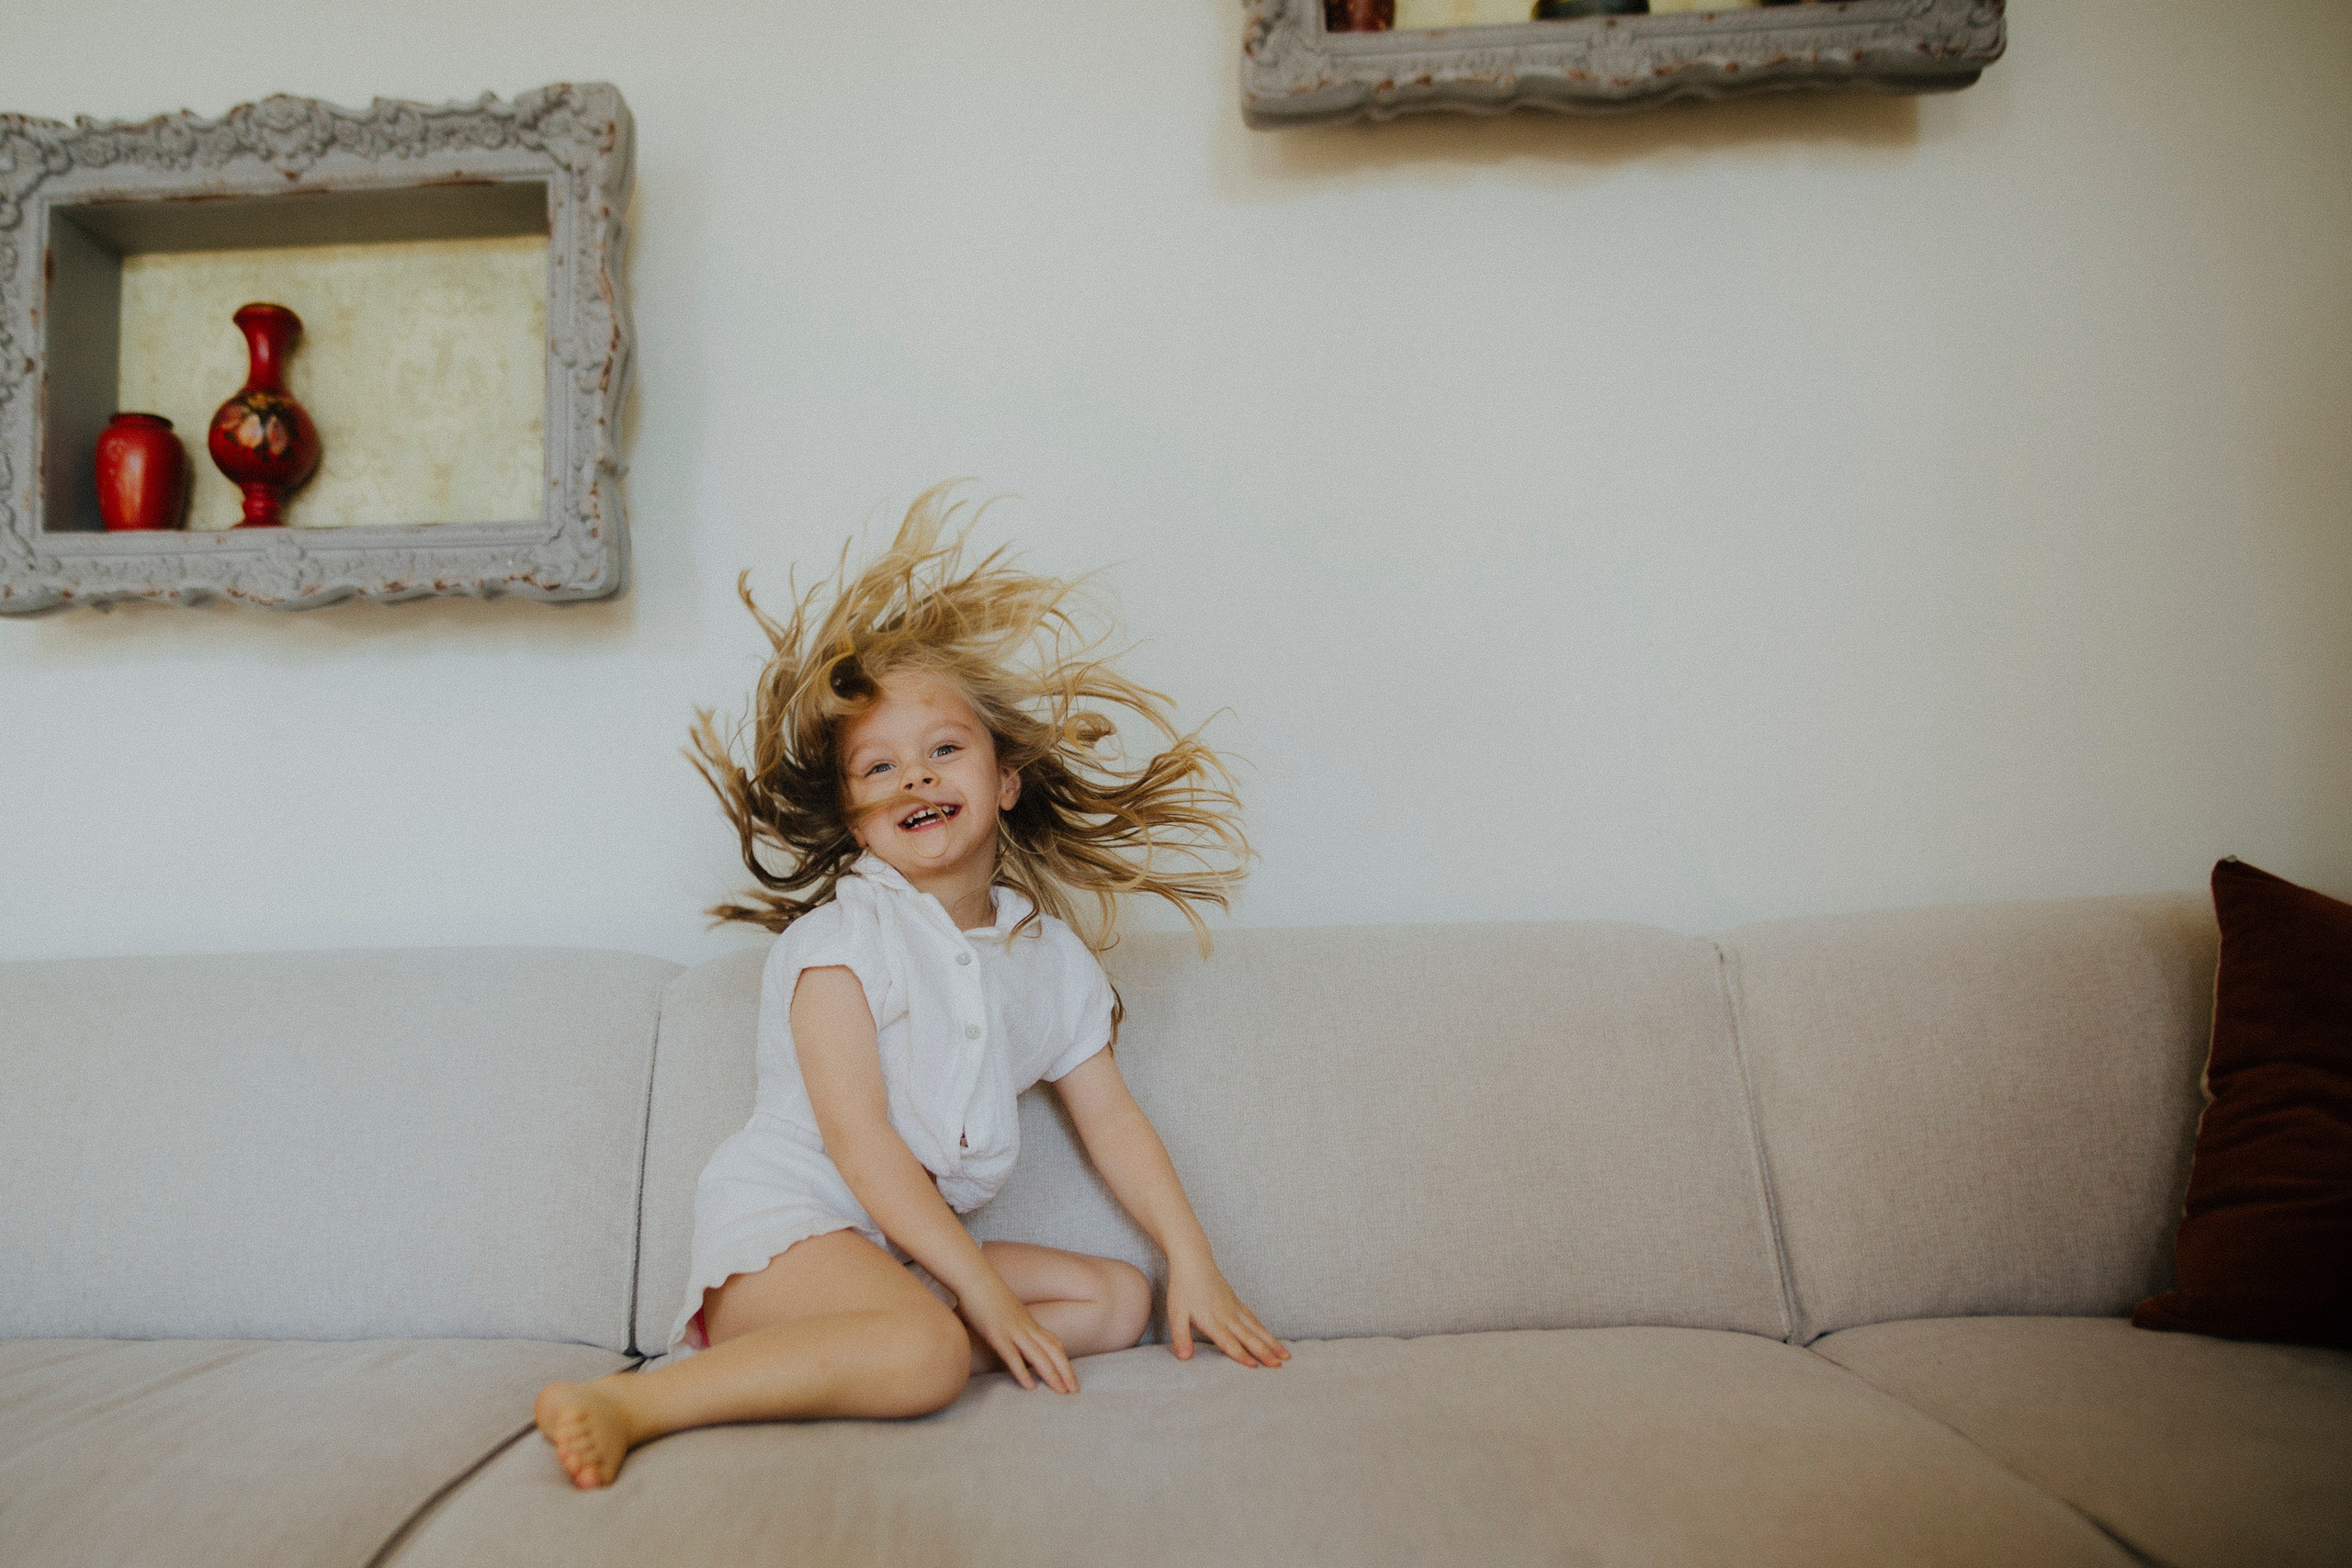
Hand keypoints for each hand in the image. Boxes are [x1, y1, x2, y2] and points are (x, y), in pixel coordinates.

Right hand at [961, 1279, 1077, 1393]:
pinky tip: (1030, 1387)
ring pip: (1038, 1355)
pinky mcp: (996, 1334)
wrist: (974, 1277)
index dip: (1063, 1361)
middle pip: (1052, 1351)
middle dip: (1065, 1372)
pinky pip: (1012, 1356)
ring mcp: (1013, 1330)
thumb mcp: (1006, 1310)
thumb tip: (1013, 1334)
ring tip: (1061, 1392)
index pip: (1053, 1343)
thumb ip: (1013, 1322)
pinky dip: (1022, 1372)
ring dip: (1051, 1375)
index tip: (1072, 1377)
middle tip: (1075, 1390)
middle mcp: (1026, 1327)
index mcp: (1028, 1321)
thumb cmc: (986, 1294)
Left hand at [1166, 1260, 1289, 1368]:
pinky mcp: (1237, 1303)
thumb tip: (1184, 1358)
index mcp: (1213, 1320)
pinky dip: (1265, 1330)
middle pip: (1249, 1337)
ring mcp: (1235, 1308)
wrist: (1193, 1261)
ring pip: (1257, 1328)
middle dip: (1265, 1352)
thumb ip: (1181, 1336)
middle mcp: (1228, 1316)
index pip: (1229, 1342)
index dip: (1241, 1355)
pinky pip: (1254, 1319)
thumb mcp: (1176, 1313)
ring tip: (1286, 1354)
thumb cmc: (1183, 1288)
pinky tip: (1271, 1338)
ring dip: (1271, 1342)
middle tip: (1279, 1364)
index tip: (1256, 1367)